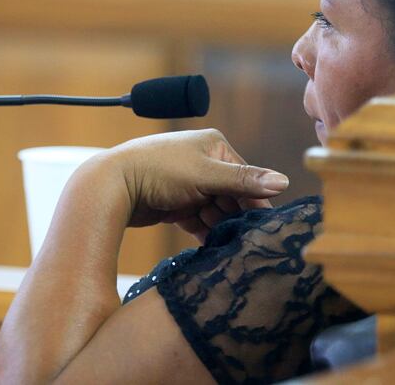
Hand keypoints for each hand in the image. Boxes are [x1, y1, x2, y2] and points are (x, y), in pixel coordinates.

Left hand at [103, 129, 289, 241]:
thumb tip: (284, 182)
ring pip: (215, 211)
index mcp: (214, 146)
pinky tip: (212, 249)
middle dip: (236, 218)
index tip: (266, 229)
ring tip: (230, 248)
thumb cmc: (158, 171)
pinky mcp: (175, 203)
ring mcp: (188, 184)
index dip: (255, 203)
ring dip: (221, 228)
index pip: (246, 177)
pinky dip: (204, 233)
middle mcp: (203, 162)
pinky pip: (198, 220)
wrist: (111, 185)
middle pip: (231, 196)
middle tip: (247, 243)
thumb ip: (244, 181)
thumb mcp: (206, 175)